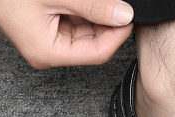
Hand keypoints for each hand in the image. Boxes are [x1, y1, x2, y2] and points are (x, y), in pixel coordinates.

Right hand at [0, 0, 133, 68]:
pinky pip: (72, 22)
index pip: (97, 53)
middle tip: (120, 3)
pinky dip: (83, 9)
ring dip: (96, 14)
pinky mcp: (44, 28)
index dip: (118, 34)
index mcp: (48, 53)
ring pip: (84, 32)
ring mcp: (45, 41)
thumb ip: (93, 6)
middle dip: (109, 23)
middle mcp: (47, 52)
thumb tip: (123, 15)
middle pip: (92, 44)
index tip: (131, 15)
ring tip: (103, 0)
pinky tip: (86, 0)